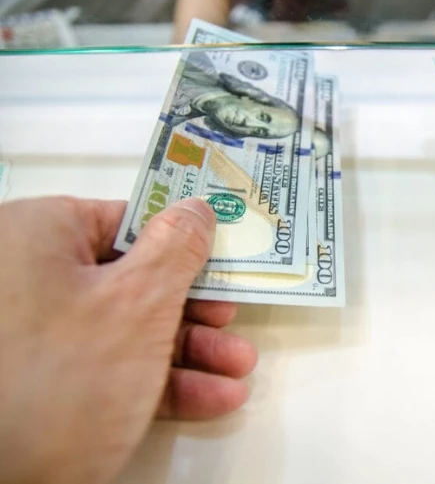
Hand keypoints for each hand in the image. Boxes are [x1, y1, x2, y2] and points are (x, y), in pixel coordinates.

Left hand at [0, 196, 257, 483]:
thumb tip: (194, 212)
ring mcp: (32, 336)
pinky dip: (160, 380)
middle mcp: (25, 280)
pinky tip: (210, 396)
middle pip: (131, 278)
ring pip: (126, 328)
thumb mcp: (140, 304)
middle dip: (194, 309)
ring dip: (189, 351)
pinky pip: (111, 367)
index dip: (181, 239)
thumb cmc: (59, 381)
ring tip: (235, 368)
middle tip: (230, 317)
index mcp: (35, 237)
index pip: (122, 221)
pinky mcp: (44, 384)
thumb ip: (177, 250)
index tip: (220, 255)